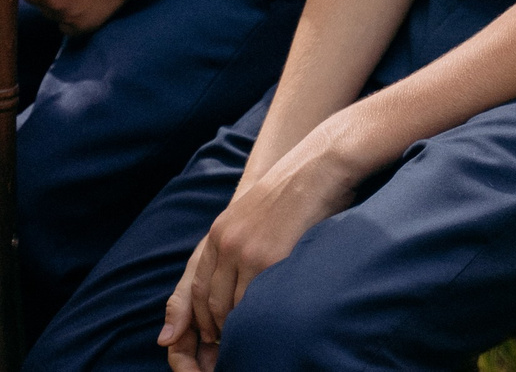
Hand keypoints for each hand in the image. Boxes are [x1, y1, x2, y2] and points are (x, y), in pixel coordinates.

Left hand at [157, 125, 363, 369]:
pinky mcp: (269, 259)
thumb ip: (238, 244)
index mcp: (219, 232)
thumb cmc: (294, 193)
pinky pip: (255, 302)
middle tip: (226, 347)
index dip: (200, 316)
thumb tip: (237, 276)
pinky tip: (266, 326)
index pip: (198, 286)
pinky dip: (256, 320)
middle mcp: (226, 243)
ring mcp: (246, 252)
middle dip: (215, 329)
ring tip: (247, 342)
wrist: (317, 168)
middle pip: (209, 301)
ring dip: (236, 329)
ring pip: (230, 307)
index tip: (210, 334)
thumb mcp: (253, 215)